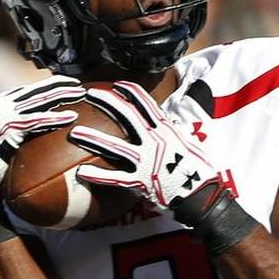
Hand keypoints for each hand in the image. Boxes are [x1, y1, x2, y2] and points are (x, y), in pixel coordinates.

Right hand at [0, 75, 83, 193]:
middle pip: (36, 90)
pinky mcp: (8, 127)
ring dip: (62, 95)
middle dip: (59, 85)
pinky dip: (56, 118)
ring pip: (39, 100)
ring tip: (80, 93)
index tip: (63, 84)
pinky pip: (37, 121)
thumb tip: (24, 136)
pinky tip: (72, 116)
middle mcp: (0, 104)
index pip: (25, 91)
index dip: (46, 86)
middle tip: (78, 85)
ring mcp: (4, 114)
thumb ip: (6, 130)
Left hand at [69, 81, 217, 208]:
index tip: (117, 84)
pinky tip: (81, 172)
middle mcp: (155, 142)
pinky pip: (116, 178)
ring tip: (76, 133)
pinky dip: (99, 175)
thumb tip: (177, 124)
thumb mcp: (193, 144)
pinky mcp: (141, 181)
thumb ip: (180, 133)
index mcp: (167, 131)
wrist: (202, 194)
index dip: (131, 92)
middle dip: (108, 103)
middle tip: (90, 94)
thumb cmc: (200, 170)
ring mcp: (146, 161)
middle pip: (127, 117)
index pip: (147, 104)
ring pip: (116, 147)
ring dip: (94, 139)